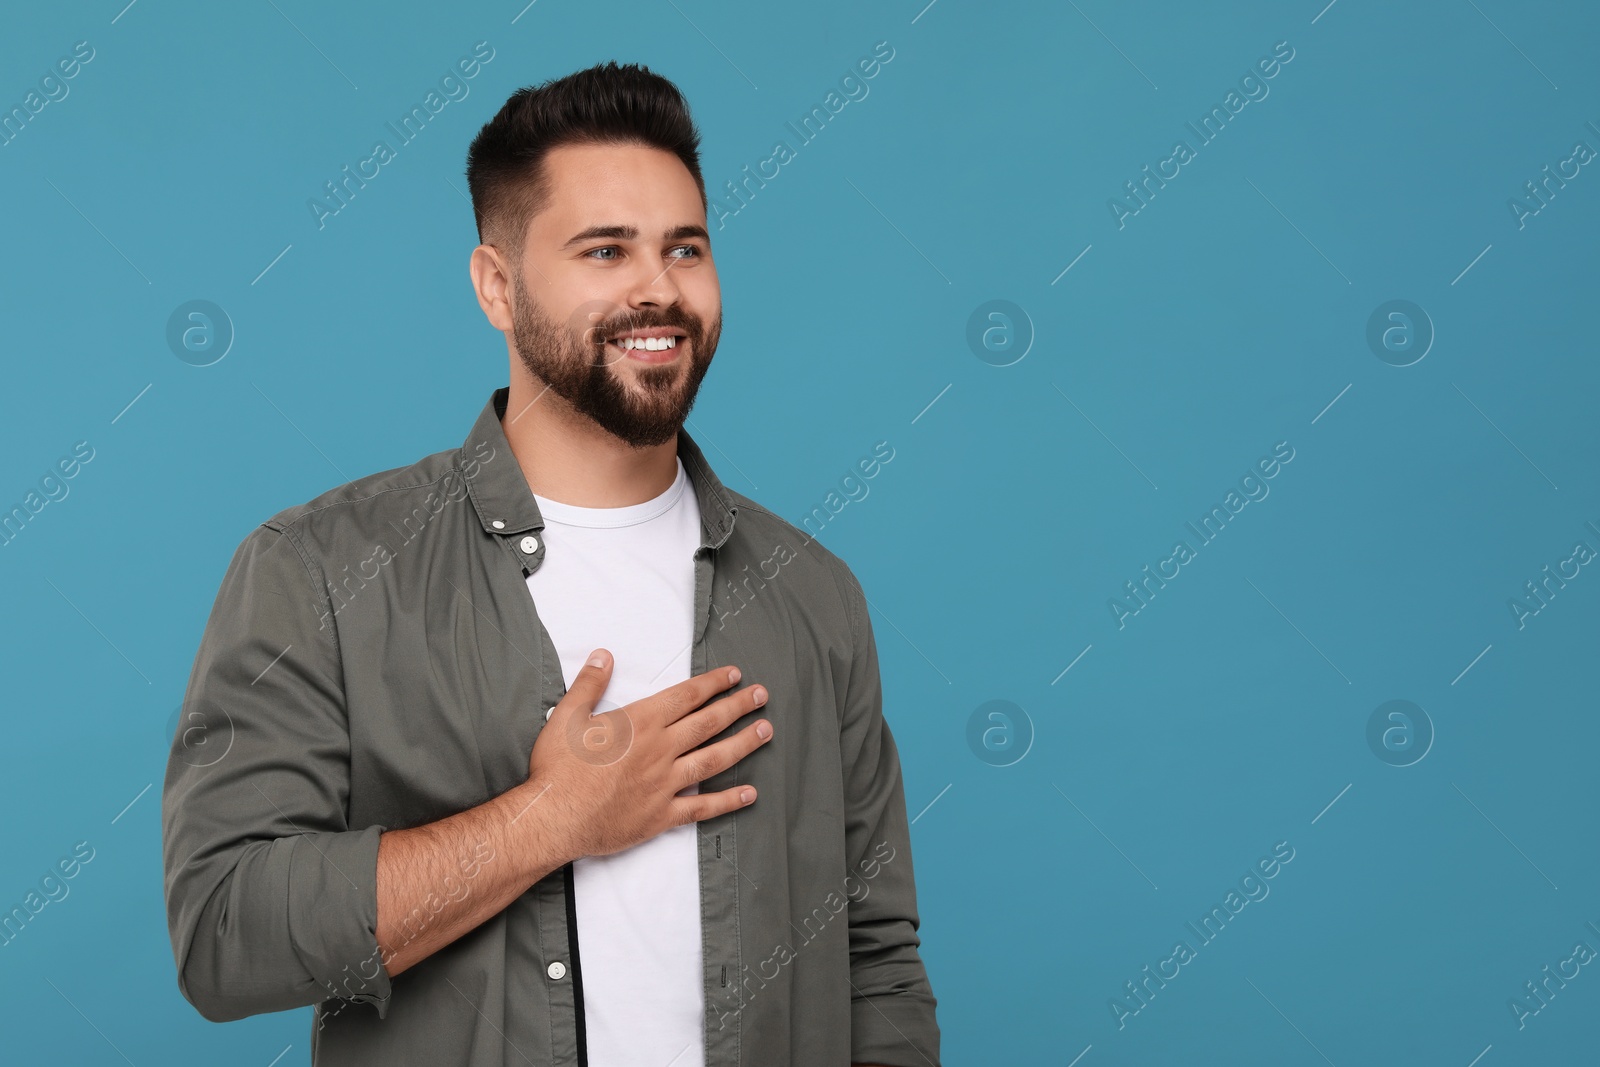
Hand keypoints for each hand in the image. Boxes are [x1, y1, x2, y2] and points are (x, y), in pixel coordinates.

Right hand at [527, 649, 771, 859]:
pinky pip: (702, 808)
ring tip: (765, 732)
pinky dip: (728, 801)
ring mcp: (664, 784)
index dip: (713, 683)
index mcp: (640, 723)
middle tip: (762, 696)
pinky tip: (750, 794)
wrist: (552, 819)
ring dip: (743, 744)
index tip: (734, 675)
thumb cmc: (557, 769)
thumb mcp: (566, 716)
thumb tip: (602, 656)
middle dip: (738, 706)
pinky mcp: (661, 816)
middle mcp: (659, 750)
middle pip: (708, 723)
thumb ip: (589, 684)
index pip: (686, 697)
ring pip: (714, 760)